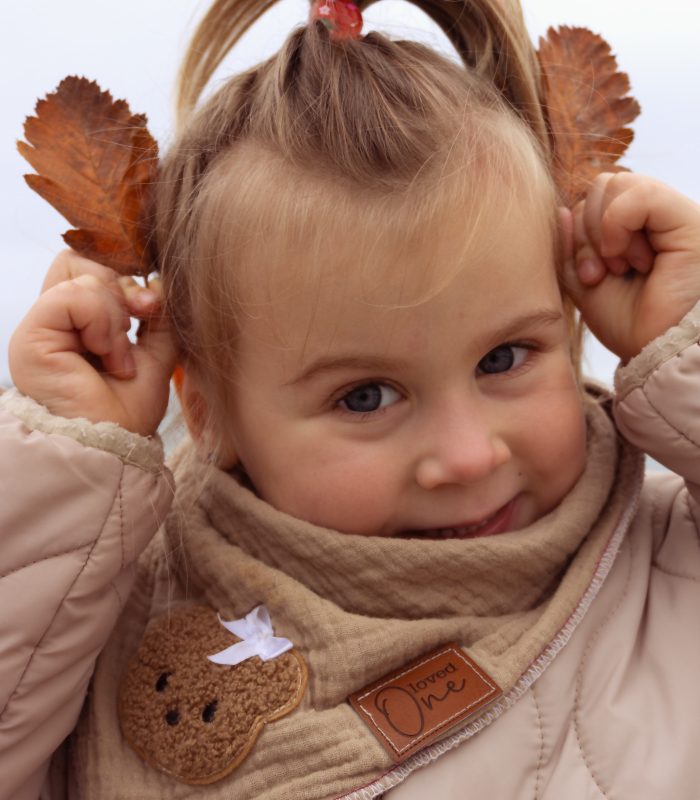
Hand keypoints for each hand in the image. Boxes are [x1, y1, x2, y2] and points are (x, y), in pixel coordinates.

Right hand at [8, 250, 177, 435]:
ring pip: (79, 272)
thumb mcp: (156, 355)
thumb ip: (157, 317)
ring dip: (114, 313)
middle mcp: (55, 320)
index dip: (126, 274)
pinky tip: (108, 356)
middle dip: (121, 284)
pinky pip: (73, 296)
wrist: (112, 447)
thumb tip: (158, 282)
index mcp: (78, 322)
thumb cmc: (127, 412)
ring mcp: (40, 326)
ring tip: (120, 356)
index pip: (93, 267)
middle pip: (81, 259)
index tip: (152, 304)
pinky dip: (101, 322)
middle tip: (141, 317)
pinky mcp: (31, 335)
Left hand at [561, 173, 699, 361]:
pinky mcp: (687, 218)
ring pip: (615, 183)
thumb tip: (562, 210)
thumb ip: (569, 249)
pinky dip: (619, 224)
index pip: (589, 202)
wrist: (660, 351)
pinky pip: (640, 193)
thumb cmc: (630, 324)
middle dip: (588, 233)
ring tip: (622, 268)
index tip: (590, 277)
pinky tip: (632, 259)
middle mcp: (652, 218)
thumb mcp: (585, 286)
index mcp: (629, 231)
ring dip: (605, 232)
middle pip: (599, 187)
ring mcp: (670, 215)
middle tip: (602, 273)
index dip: (577, 236)